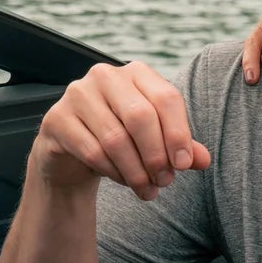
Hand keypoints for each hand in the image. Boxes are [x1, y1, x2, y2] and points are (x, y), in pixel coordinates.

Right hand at [32, 62, 211, 199]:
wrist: (72, 150)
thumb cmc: (121, 137)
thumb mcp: (155, 140)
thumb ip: (180, 146)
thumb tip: (204, 160)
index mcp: (136, 72)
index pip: (165, 98)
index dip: (178, 134)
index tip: (184, 165)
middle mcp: (105, 76)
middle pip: (141, 117)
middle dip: (156, 156)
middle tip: (165, 182)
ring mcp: (77, 94)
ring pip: (116, 139)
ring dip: (136, 171)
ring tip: (147, 190)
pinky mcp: (57, 119)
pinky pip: (92, 151)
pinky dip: (113, 172)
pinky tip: (124, 182)